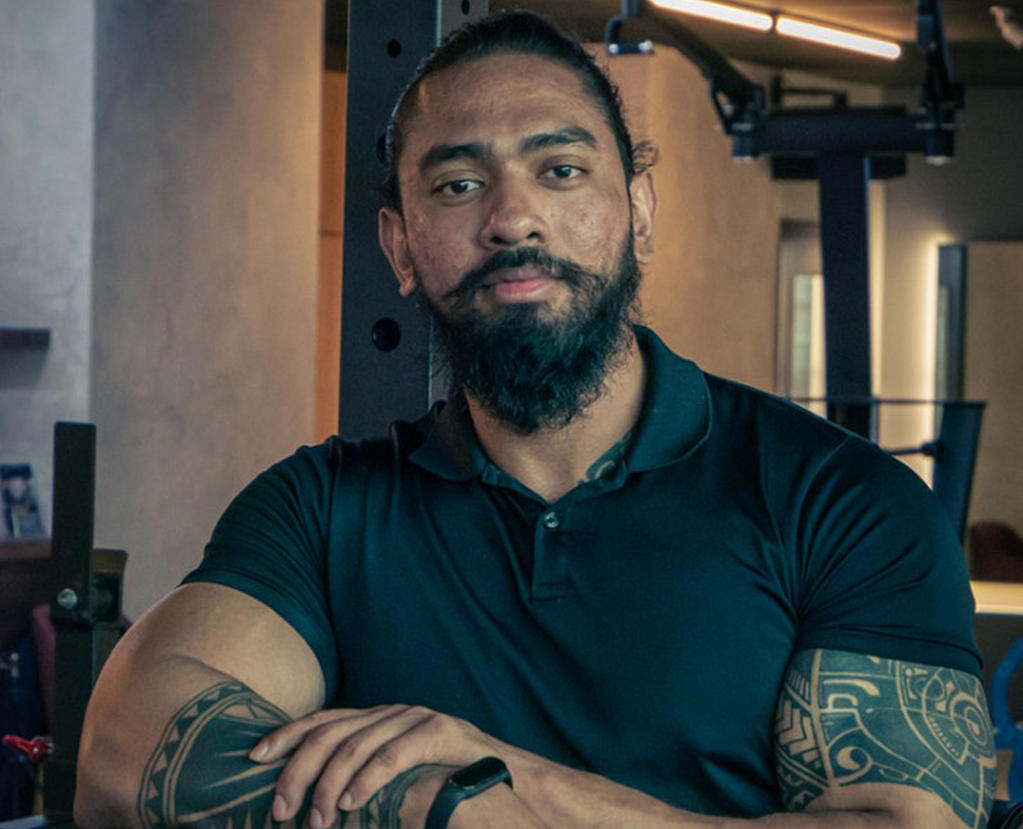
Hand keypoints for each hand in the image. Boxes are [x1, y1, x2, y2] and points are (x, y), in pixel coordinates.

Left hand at [249, 704, 505, 827]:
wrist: (502, 778)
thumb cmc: (443, 784)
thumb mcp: (394, 778)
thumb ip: (360, 779)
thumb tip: (313, 802)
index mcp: (376, 719)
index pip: (322, 720)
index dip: (286, 735)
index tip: (254, 758)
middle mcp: (390, 712)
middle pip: (330, 732)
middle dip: (298, 770)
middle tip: (280, 809)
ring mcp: (415, 718)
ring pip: (356, 744)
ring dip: (328, 784)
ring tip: (314, 819)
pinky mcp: (439, 731)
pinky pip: (392, 754)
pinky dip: (366, 780)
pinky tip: (349, 803)